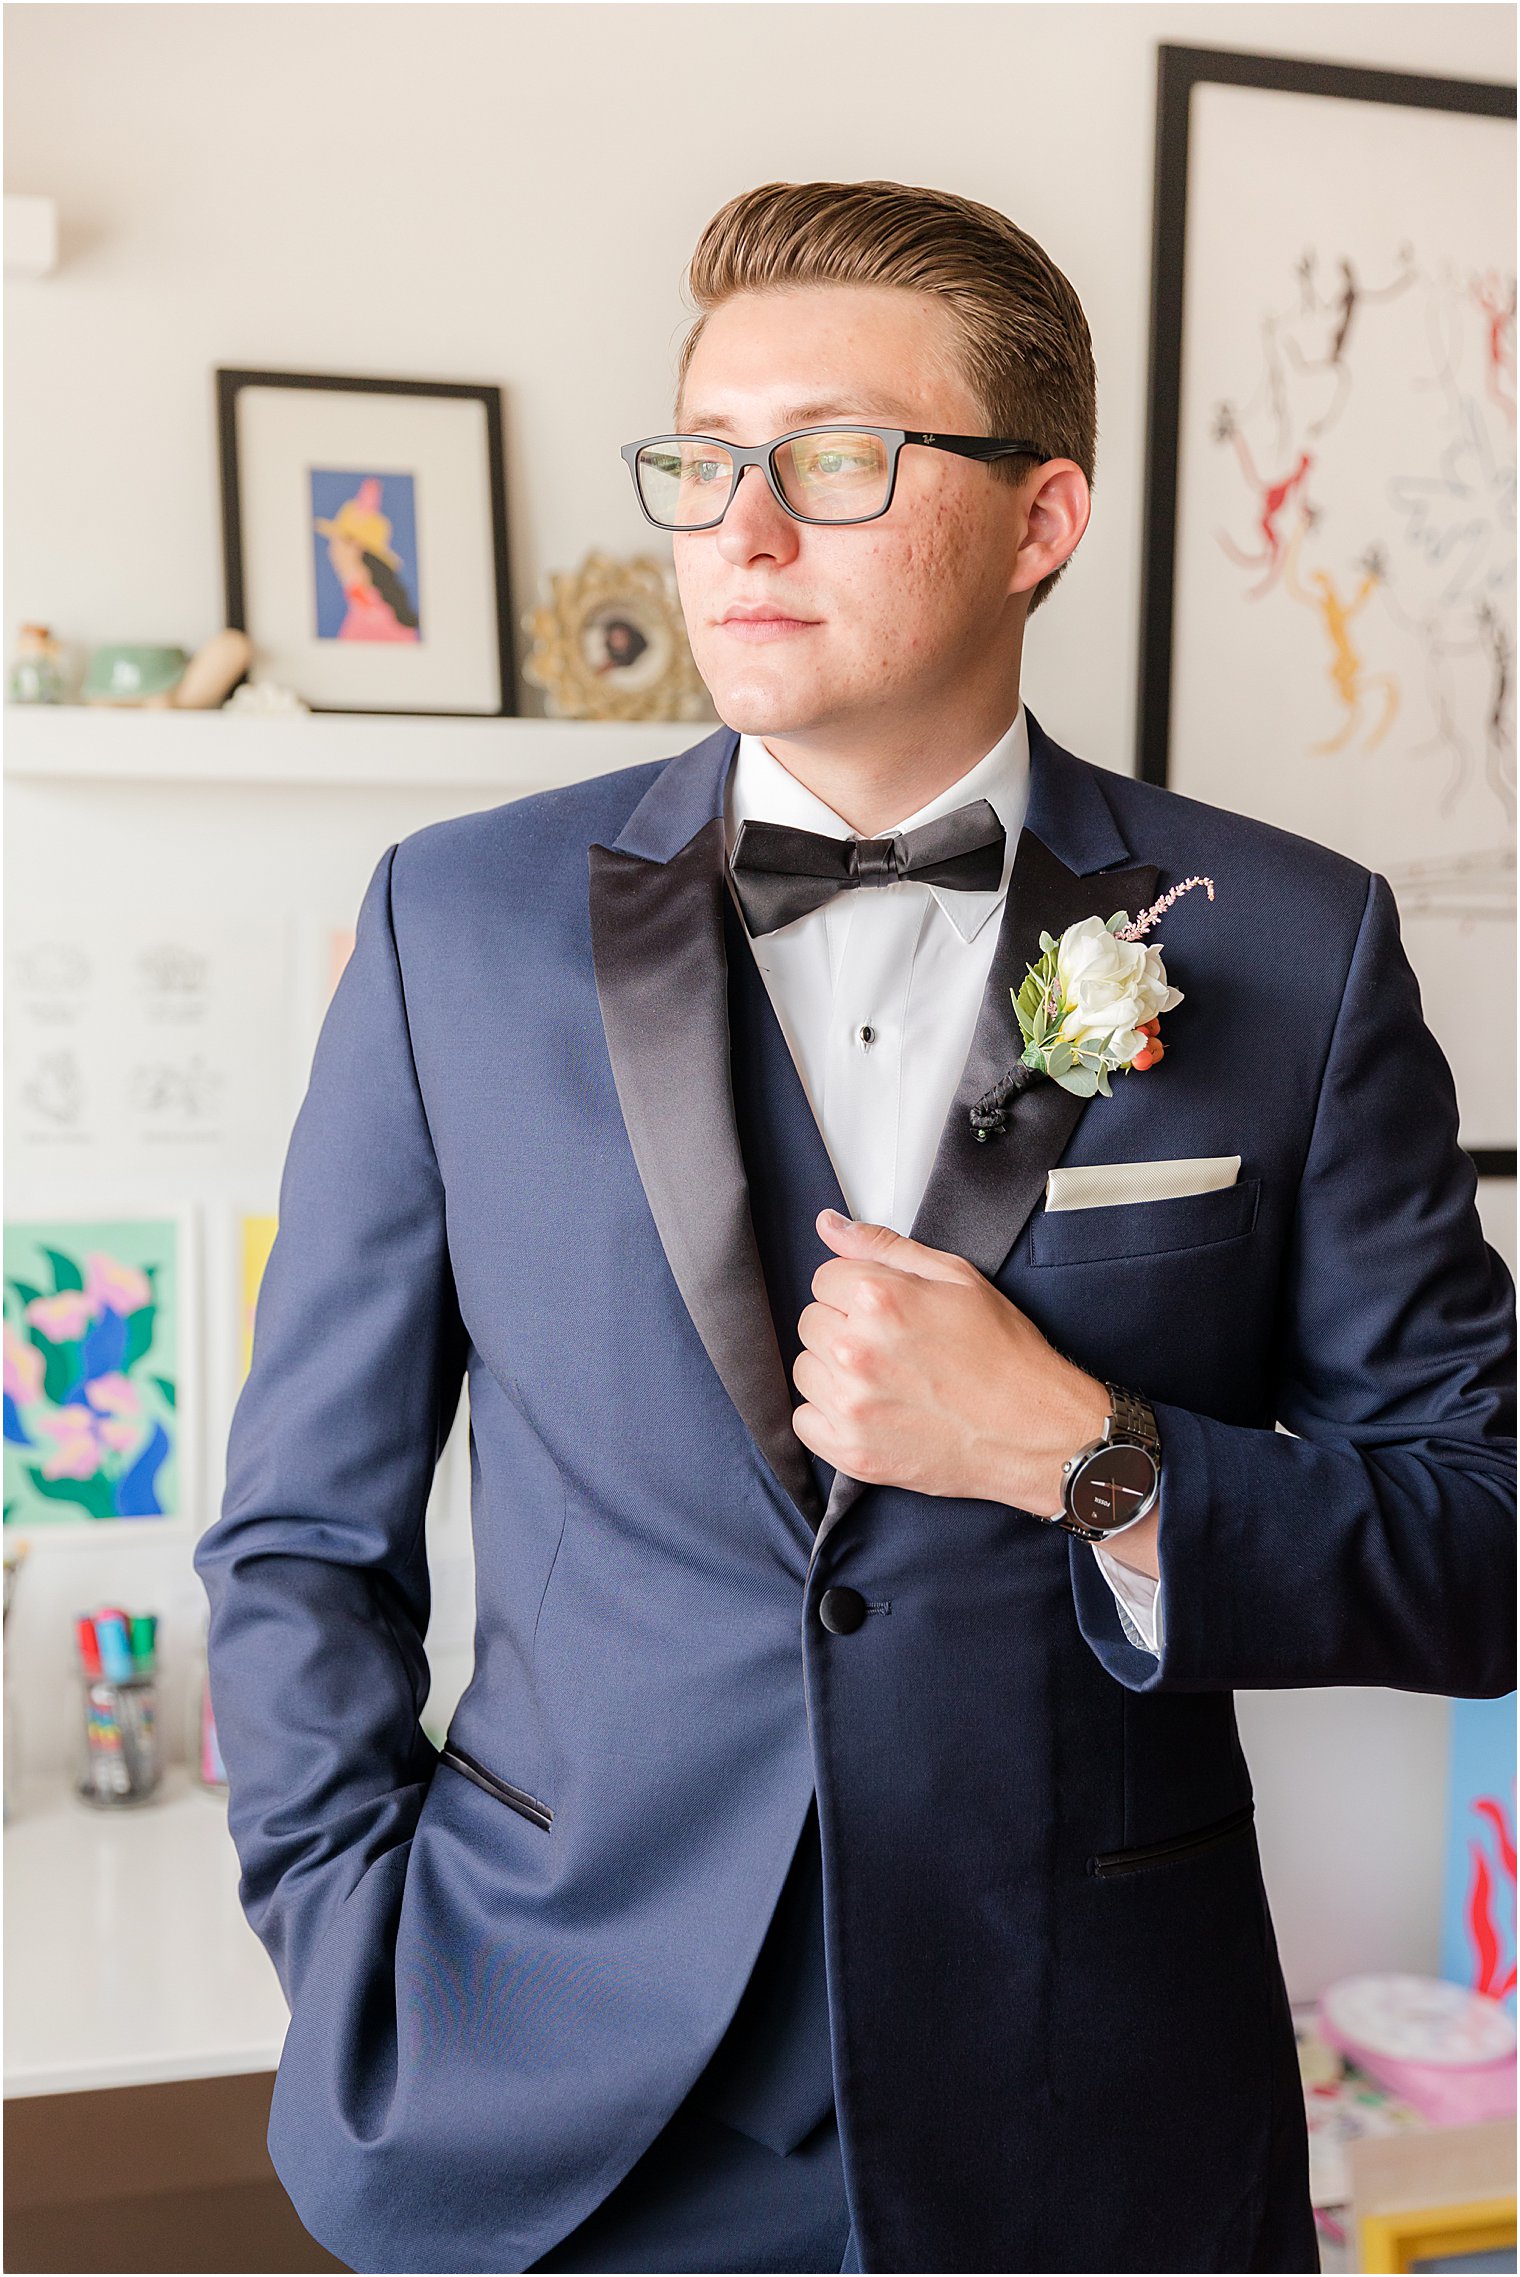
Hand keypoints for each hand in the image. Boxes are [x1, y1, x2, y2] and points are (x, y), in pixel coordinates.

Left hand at [791, 1208, 1110, 1513]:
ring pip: (805, 1370)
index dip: (855, 1292)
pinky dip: (828, 1417)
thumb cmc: (1004, 1353)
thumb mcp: (956, 1277)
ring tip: (885, 1379)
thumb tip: (829, 1225)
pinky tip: (871, 1411)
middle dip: (844, 1327)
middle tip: (892, 1346)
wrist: (1036, 1429)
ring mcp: (851, 1405)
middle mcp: (857, 1350)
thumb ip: (883, 1246)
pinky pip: (804, 1421)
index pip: (823, 1279)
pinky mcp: (852, 1450)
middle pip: (810, 1322)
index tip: (884, 1311)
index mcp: (879, 1298)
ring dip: (834, 1372)